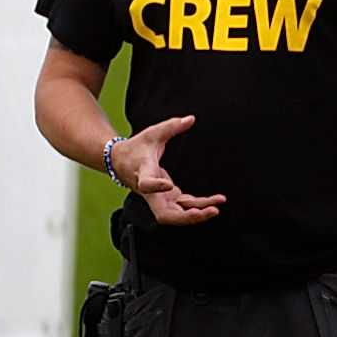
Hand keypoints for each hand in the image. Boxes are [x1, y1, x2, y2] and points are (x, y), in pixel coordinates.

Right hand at [110, 115, 225, 225]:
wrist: (121, 163)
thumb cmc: (136, 147)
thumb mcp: (152, 133)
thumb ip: (171, 126)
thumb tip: (191, 119)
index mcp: (143, 173)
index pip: (146, 184)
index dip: (156, 187)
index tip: (167, 185)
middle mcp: (150, 192)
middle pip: (164, 214)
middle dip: (185, 217)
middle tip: (204, 211)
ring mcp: (158, 198)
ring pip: (176, 216)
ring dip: (196, 215)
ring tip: (216, 207)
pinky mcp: (167, 199)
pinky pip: (183, 208)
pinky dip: (199, 208)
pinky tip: (215, 203)